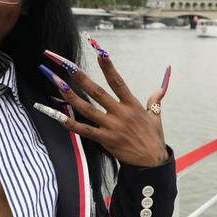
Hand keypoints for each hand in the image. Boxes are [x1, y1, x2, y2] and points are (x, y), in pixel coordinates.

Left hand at [38, 45, 168, 166]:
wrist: (152, 163)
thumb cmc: (153, 138)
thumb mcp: (156, 117)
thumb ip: (154, 100)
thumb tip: (160, 88)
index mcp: (132, 105)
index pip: (118, 82)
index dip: (108, 67)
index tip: (99, 52)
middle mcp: (120, 113)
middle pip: (97, 92)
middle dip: (80, 77)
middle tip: (66, 64)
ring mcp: (111, 127)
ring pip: (87, 109)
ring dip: (70, 96)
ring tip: (57, 83)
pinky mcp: (105, 140)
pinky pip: (84, 130)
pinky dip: (70, 123)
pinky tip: (57, 116)